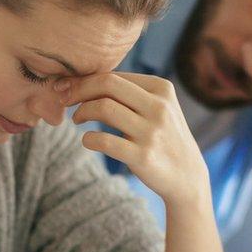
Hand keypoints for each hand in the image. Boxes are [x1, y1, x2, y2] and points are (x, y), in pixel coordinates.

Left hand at [61, 72, 208, 205]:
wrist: (186, 176)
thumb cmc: (162, 136)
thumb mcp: (156, 107)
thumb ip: (129, 92)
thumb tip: (83, 78)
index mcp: (161, 88)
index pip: (114, 75)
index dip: (84, 80)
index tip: (67, 87)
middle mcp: (159, 107)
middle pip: (107, 84)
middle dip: (78, 89)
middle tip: (64, 99)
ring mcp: (152, 132)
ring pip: (104, 108)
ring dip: (81, 112)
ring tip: (76, 119)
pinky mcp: (143, 156)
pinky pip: (104, 141)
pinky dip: (88, 139)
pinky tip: (87, 141)